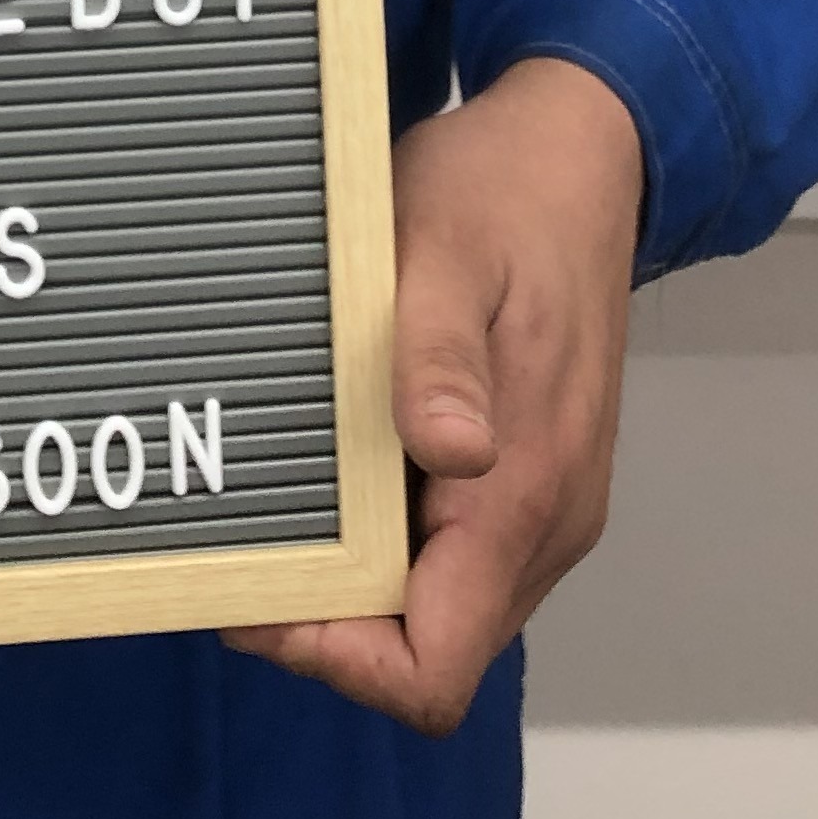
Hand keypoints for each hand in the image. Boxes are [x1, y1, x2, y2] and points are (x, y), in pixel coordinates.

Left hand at [226, 55, 641, 735]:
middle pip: (430, 649)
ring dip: (355, 579)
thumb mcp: (444, 248)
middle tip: (239, 539)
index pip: (436, 667)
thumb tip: (451, 456)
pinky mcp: (528, 474)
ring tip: (276, 499)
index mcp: (526, 489)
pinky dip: (385, 537)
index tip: (257, 595)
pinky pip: (452, 551)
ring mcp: (544, 503)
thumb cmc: (504, 191)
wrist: (578, 151)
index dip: (340, 660)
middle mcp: (546, 522)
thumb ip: (437, 358)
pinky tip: (333, 465)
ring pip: (439, 606)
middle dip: (330, 622)